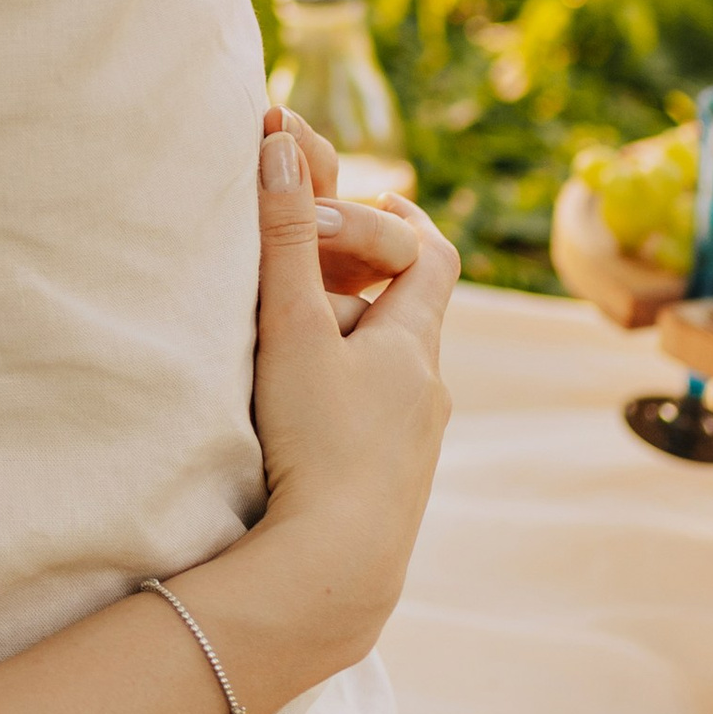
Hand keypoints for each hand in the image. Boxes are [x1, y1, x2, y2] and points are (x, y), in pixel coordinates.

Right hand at [180, 129, 455, 700]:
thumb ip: (284, 236)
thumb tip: (280, 141)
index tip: (338, 214)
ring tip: (285, 343)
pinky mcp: (386, 490)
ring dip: (347, 342)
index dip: (391, 221)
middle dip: (365, 276)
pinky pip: (373, 422)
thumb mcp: (293, 327)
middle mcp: (428, 393)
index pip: (431, 255)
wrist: (334, 572)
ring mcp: (412, 446)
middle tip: (312, 257)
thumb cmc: (318, 444)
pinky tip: (296, 419)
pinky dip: (341, 399)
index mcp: (416, 345)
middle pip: (412, 310)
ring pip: (390, 370)